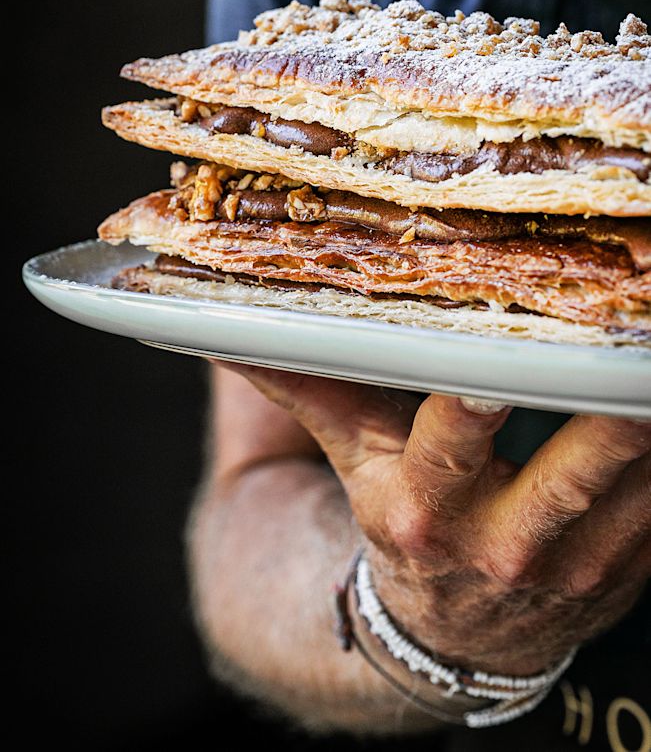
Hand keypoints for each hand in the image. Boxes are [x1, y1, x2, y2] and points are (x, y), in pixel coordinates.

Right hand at [216, 364, 650, 676]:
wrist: (460, 633)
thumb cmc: (404, 525)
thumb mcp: (356, 462)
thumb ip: (314, 391)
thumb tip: (237, 335)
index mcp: (428, 509)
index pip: (454, 440)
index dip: (478, 401)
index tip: (507, 354)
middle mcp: (505, 542)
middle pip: (574, 470)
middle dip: (612, 418)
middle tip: (634, 348)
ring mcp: (576, 562)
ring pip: (638, 488)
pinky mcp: (627, 566)